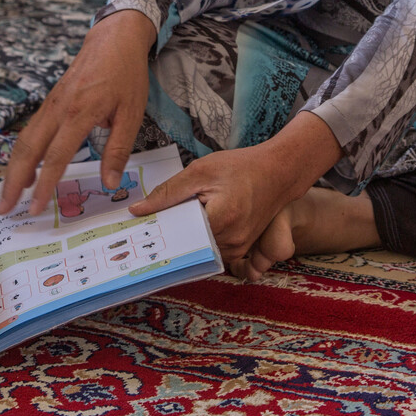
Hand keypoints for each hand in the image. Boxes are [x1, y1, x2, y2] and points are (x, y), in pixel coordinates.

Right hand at [0, 9, 155, 215]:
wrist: (114, 38)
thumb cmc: (126, 74)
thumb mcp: (132, 112)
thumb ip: (119, 149)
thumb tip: (110, 182)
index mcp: (80, 112)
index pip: (56, 156)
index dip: (45, 184)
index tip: (36, 207)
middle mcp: (59, 108)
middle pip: (28, 149)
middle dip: (13, 181)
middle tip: (5, 208)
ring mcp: (51, 104)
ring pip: (24, 140)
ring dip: (13, 169)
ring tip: (9, 195)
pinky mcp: (51, 102)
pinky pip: (31, 130)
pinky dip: (23, 153)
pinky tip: (26, 169)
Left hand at [128, 112, 344, 266]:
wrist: (278, 172)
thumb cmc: (240, 167)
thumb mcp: (201, 171)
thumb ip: (168, 193)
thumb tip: (137, 211)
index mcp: (221, 220)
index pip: (178, 235)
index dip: (159, 229)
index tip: (138, 228)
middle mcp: (232, 241)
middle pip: (188, 244)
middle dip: (170, 234)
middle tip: (148, 226)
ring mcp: (238, 248)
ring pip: (199, 248)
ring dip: (186, 236)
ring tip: (174, 219)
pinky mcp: (240, 248)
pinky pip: (211, 248)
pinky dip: (200, 238)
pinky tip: (194, 222)